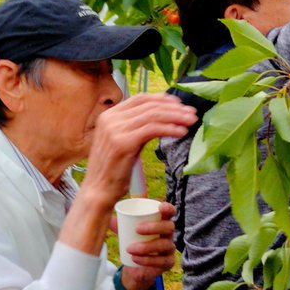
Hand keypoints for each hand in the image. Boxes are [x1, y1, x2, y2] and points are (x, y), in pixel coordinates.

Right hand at [79, 94, 196, 211]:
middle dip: (174, 108)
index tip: (180, 104)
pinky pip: (152, 130)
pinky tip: (181, 133)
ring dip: (176, 117)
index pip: (140, 98)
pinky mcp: (123, 143)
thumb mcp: (122, 141)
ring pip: (153, 115)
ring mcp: (115, 130)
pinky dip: (170, 129)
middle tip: (192, 113)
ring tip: (191, 122)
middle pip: (149, 105)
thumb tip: (161, 117)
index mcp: (109, 115)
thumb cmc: (113, 170)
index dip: (162, 99)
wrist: (98, 191)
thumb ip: (135, 127)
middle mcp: (110, 119)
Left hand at [117, 200, 176, 289]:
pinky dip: (147, 260)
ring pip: (164, 245)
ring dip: (146, 246)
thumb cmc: (133, 241)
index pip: (170, 212)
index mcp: (161, 221)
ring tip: (130, 249)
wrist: (135, 265)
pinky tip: (135, 259)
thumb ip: (118, 221)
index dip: (168, 208)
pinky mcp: (168, 262)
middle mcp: (168, 234)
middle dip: (153, 227)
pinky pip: (161, 261)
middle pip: (169, 227)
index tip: (160, 207)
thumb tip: (103, 211)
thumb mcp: (125, 231)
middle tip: (136, 229)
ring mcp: (170, 249)